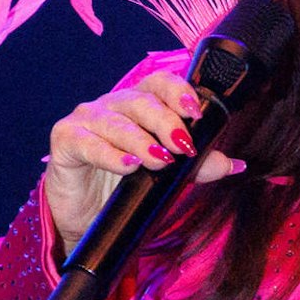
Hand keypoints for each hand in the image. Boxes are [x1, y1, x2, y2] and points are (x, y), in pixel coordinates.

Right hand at [44, 69, 242, 248]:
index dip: (178, 92)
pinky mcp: (64, 140)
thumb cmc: (124, 186)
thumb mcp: (166, 176)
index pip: (159, 84)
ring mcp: (85, 120)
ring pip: (116, 121)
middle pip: (141, 101)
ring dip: (141, 141)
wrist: (85, 216)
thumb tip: (235, 164)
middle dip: (166, 122)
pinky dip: (110, 155)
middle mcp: (111, 106)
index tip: (197, 115)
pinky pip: (88, 142)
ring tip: (160, 160)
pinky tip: (128, 166)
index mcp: (138, 105)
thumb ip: (197, 166)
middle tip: (182, 146)